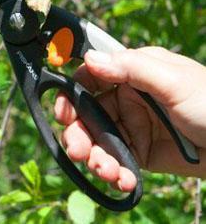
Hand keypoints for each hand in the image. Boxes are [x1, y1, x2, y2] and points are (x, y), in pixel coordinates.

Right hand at [54, 47, 205, 191]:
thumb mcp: (174, 81)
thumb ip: (131, 68)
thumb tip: (89, 58)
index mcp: (132, 73)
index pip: (89, 79)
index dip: (71, 96)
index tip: (63, 114)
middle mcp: (127, 98)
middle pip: (86, 115)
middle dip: (78, 135)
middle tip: (78, 152)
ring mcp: (131, 126)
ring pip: (97, 141)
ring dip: (95, 158)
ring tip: (107, 172)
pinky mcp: (139, 152)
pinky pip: (115, 162)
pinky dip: (114, 173)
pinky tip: (122, 180)